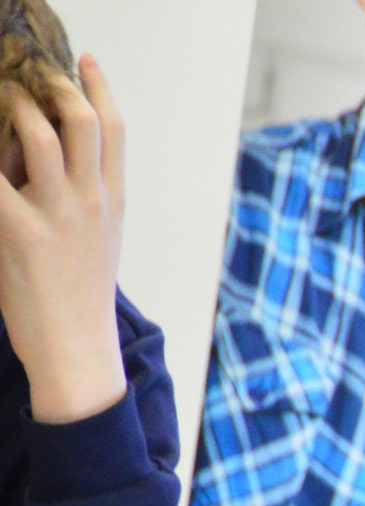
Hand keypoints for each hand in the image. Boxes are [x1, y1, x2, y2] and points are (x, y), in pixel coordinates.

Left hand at [0, 58, 126, 424]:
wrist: (77, 348)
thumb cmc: (79, 296)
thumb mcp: (94, 240)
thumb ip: (72, 195)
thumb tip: (31, 153)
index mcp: (112, 201)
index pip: (114, 131)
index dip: (99, 87)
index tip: (85, 58)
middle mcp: (90, 202)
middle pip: (80, 121)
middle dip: (52, 85)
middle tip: (28, 70)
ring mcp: (57, 216)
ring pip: (37, 135)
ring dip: (14, 105)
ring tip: (1, 95)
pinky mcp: (20, 233)